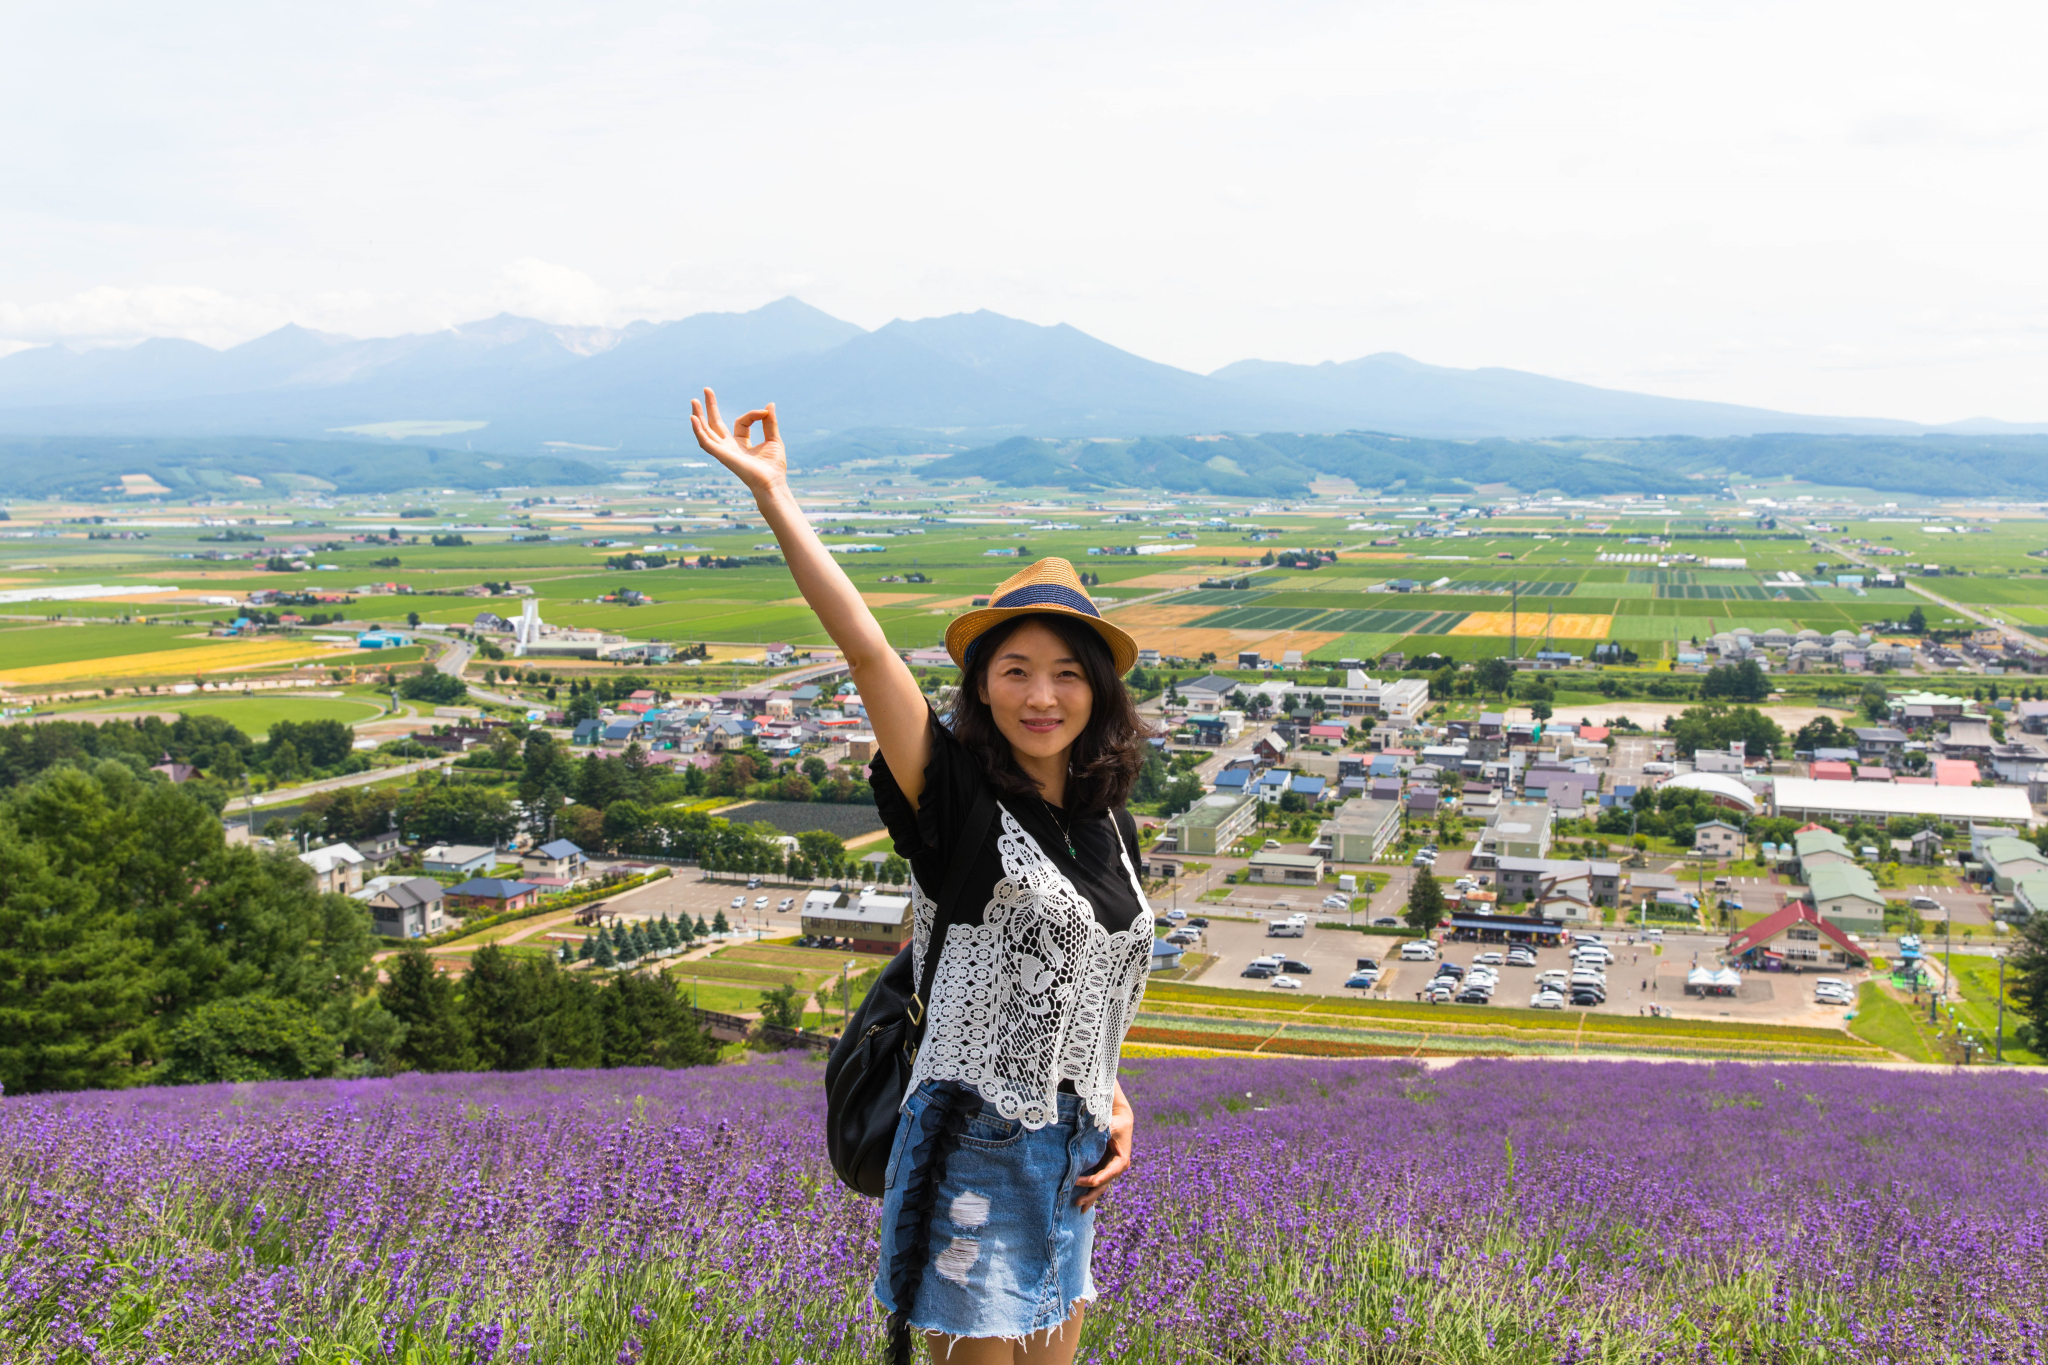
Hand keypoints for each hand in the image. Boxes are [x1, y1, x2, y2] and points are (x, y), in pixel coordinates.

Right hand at [690, 387, 786, 496]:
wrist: (772, 482)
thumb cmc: (774, 467)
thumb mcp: (774, 439)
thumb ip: (769, 422)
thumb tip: (770, 405)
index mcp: (741, 444)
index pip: (741, 422)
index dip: (753, 414)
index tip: (764, 413)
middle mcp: (729, 447)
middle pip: (715, 424)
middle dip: (710, 407)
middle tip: (706, 389)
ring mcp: (723, 451)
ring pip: (706, 431)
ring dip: (699, 416)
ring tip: (694, 400)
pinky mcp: (721, 455)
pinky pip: (705, 442)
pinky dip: (698, 430)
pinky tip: (693, 418)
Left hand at [1074, 1082, 1133, 1209]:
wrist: (1121, 1117)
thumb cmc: (1115, 1120)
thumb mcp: (1111, 1125)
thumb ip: (1103, 1131)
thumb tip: (1090, 1135)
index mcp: (1122, 1160)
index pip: (1108, 1173)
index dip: (1094, 1179)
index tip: (1079, 1181)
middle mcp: (1117, 1167)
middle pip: (1104, 1184)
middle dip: (1091, 1194)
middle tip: (1077, 1202)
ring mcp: (1111, 1169)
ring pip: (1100, 1186)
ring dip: (1090, 1196)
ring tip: (1079, 1207)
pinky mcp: (1104, 1167)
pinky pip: (1098, 1181)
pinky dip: (1090, 1190)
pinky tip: (1082, 1201)